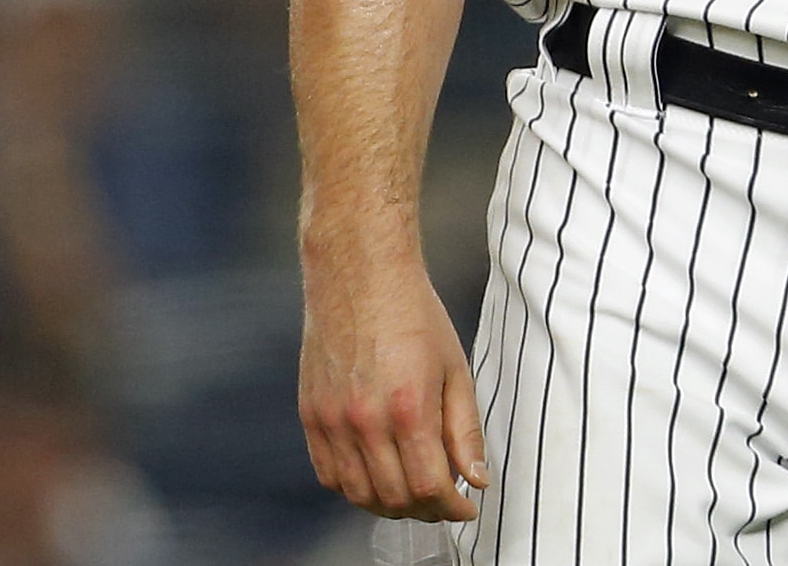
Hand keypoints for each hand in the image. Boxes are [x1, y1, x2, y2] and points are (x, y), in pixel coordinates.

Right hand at [300, 247, 489, 521]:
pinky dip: (354, 489)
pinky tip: (377, 478)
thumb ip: (465, 430)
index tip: (466, 508)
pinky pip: (329, 475)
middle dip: (426, 510)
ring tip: (414, 494)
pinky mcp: (310, 416)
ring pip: (358, 495)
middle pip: (394, 498)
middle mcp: (364, 422)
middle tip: (446, 502)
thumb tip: (477, 479)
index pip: (430, 487)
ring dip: (390, 505)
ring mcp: (331, 422)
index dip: (453, 508)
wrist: (360, 276)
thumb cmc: (414, 316)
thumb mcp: (455, 369)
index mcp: (408, 409)